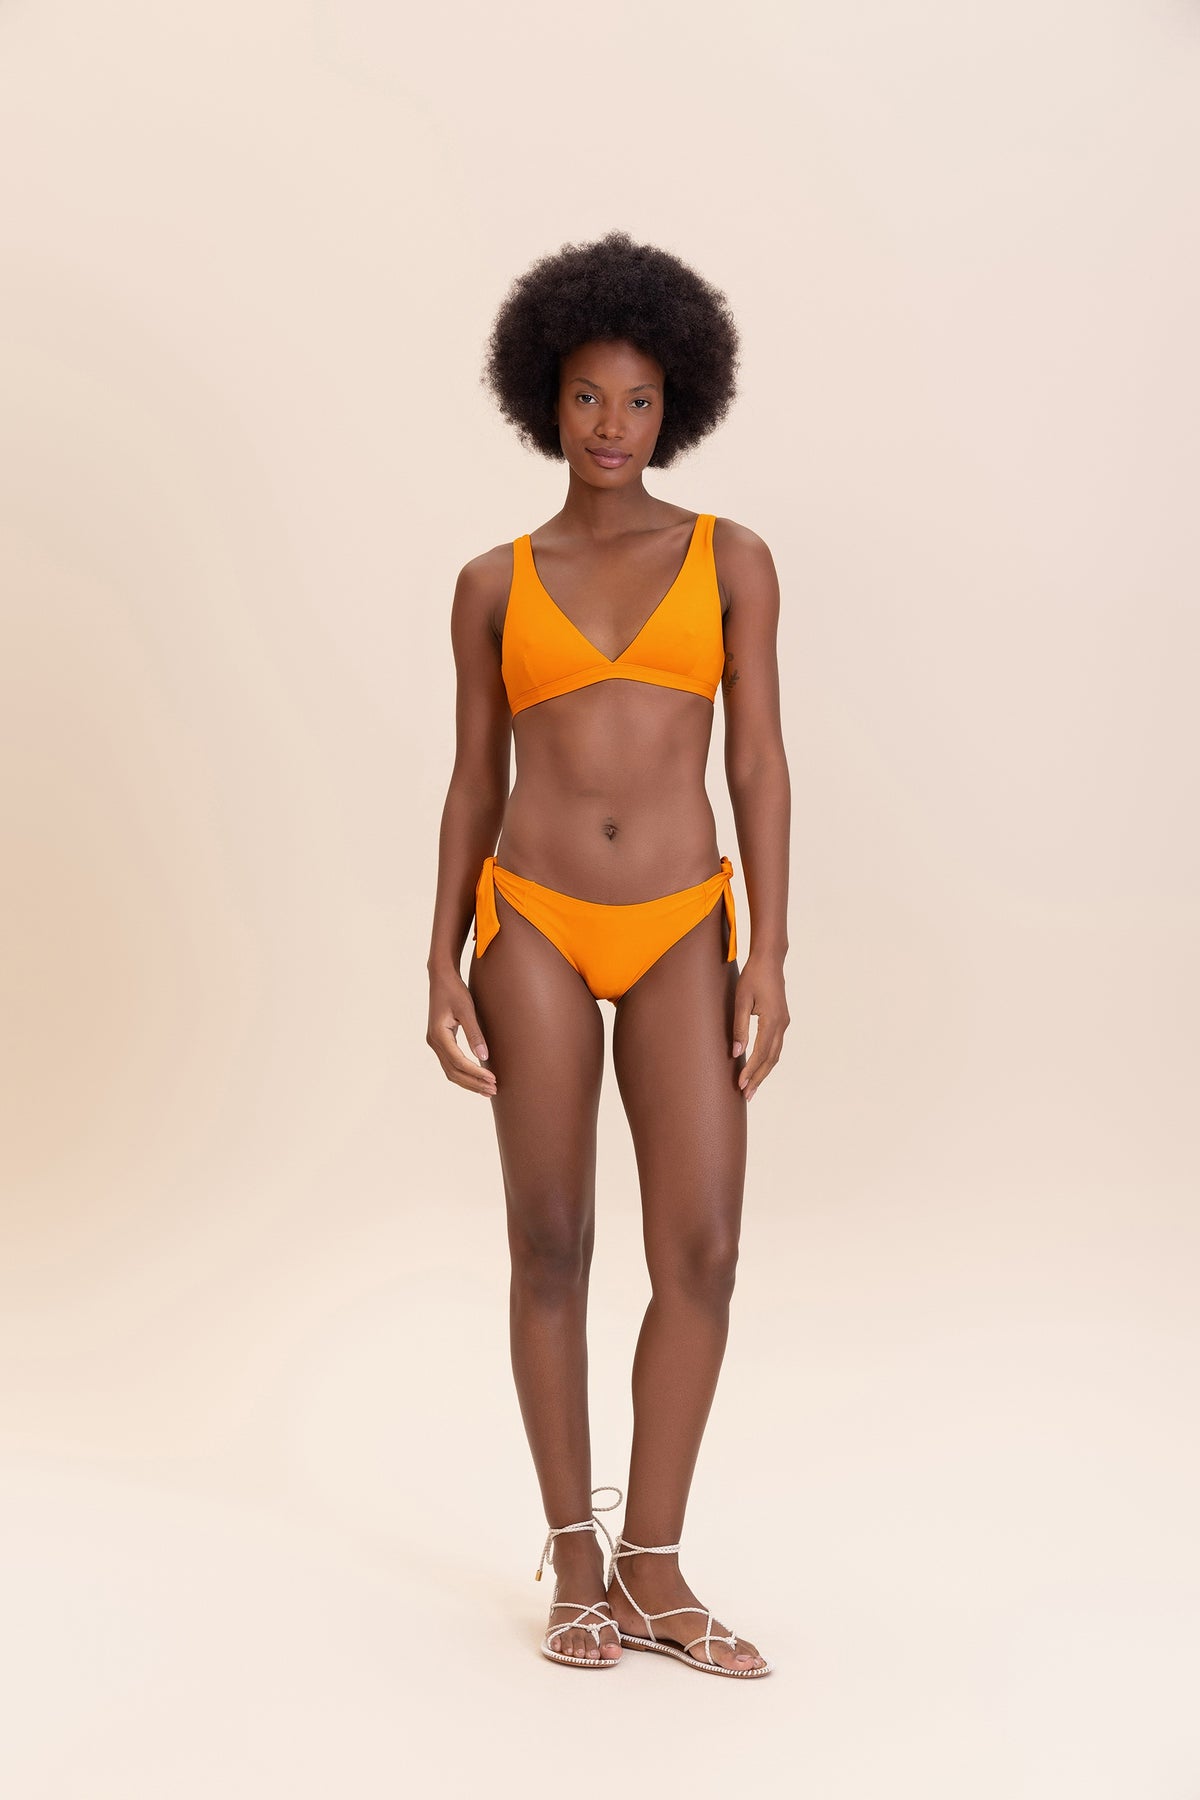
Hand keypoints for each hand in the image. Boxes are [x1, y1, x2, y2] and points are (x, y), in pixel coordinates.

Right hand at [427, 969, 496, 1097]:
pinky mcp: (440, 1042)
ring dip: (469, 1082)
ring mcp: (435, 1043)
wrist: (441, 978)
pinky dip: (464, 1074)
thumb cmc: (455, 991)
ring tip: (487, 1089)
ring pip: (450, 1071)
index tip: (492, 1079)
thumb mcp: (467, 1010)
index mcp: (439, 1035)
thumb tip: (484, 1056)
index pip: (459, 1062)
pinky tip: (477, 1078)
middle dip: (473, 1083)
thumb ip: (475, 1034)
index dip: (476, 1073)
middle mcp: (434, 1042)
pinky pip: (451, 1064)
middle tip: (493, 1089)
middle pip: (453, 1072)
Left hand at [731, 954, 789, 1101]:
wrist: (770, 960)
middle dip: (758, 1078)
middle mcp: (782, 1025)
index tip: (740, 1084)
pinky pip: (776, 1046)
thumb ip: (739, 1027)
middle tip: (746, 1095)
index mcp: (772, 1021)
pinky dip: (768, 1060)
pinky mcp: (782, 1021)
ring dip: (764, 1072)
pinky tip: (759, 1067)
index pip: (760, 1053)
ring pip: (775, 1055)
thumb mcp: (741, 1000)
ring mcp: (784, 1023)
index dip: (750, 1071)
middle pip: (771, 1059)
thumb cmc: (753, 977)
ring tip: (752, 1087)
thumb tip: (736, 1052)